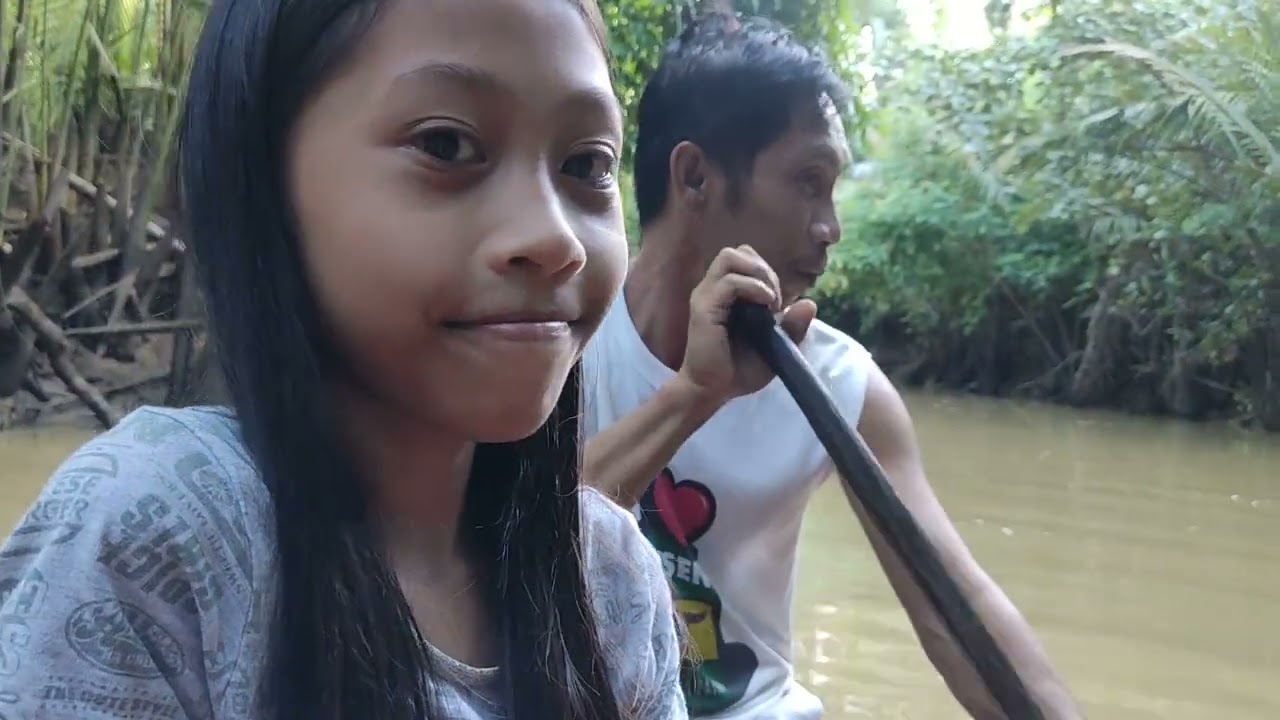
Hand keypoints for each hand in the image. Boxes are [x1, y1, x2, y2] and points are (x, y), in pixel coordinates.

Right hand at [676, 245, 816, 404]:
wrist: (713, 391)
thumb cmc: (740, 370)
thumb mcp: (776, 347)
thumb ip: (793, 327)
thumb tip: (810, 303)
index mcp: (727, 293)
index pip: (746, 259)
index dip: (766, 272)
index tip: (778, 303)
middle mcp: (714, 288)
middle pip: (738, 251)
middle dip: (762, 268)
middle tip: (773, 299)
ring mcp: (707, 296)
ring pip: (730, 256)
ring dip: (757, 273)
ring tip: (769, 300)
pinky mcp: (704, 308)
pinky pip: (730, 282)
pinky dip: (753, 287)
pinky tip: (766, 307)